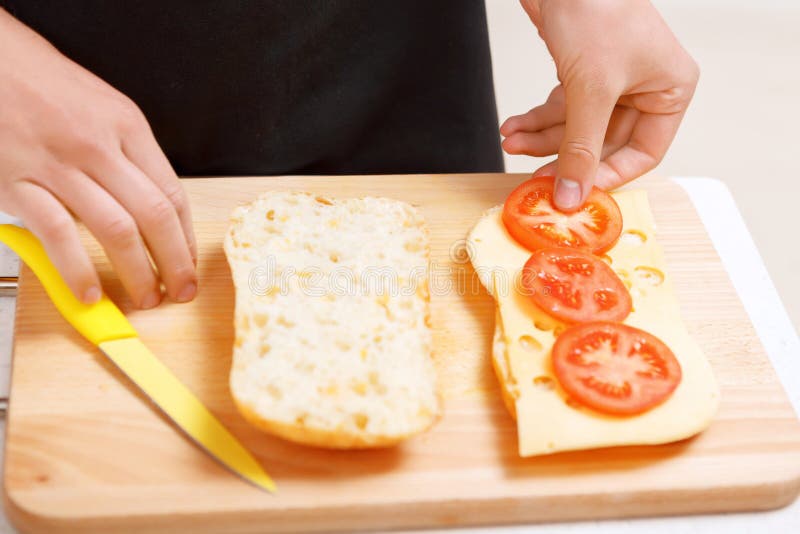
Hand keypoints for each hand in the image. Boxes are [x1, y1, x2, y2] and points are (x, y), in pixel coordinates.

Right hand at [0, 9, 196, 307]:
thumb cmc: (40, 82)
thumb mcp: (100, 106)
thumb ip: (127, 153)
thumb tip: (149, 204)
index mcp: (127, 126)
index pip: (172, 194)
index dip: (186, 238)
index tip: (189, 263)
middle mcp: (100, 146)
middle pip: (154, 216)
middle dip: (174, 262)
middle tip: (181, 291)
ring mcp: (59, 166)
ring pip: (117, 230)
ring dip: (137, 272)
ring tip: (145, 298)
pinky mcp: (19, 182)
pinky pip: (59, 234)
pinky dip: (78, 269)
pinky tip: (89, 292)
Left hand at [500, 0, 698, 210]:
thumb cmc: (596, 7)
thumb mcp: (591, 87)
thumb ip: (581, 146)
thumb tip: (573, 195)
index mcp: (669, 90)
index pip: (643, 153)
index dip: (607, 175)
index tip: (574, 192)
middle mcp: (645, 88)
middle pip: (602, 144)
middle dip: (562, 156)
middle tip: (534, 176)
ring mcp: (612, 81)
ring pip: (576, 129)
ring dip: (541, 139)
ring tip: (511, 142)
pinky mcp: (583, 72)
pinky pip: (561, 109)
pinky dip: (535, 119)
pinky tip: (513, 126)